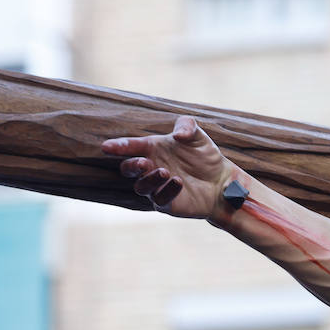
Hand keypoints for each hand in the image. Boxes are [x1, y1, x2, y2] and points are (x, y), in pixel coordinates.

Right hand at [101, 115, 233, 218]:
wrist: (221, 180)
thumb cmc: (204, 156)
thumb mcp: (198, 135)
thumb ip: (187, 126)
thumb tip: (178, 135)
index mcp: (152, 149)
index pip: (131, 147)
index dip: (119, 146)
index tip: (108, 147)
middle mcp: (150, 168)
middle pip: (129, 169)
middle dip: (132, 165)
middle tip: (144, 161)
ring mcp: (156, 187)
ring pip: (141, 186)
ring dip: (149, 179)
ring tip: (164, 172)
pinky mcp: (166, 203)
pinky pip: (160, 200)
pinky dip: (167, 191)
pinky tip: (178, 182)